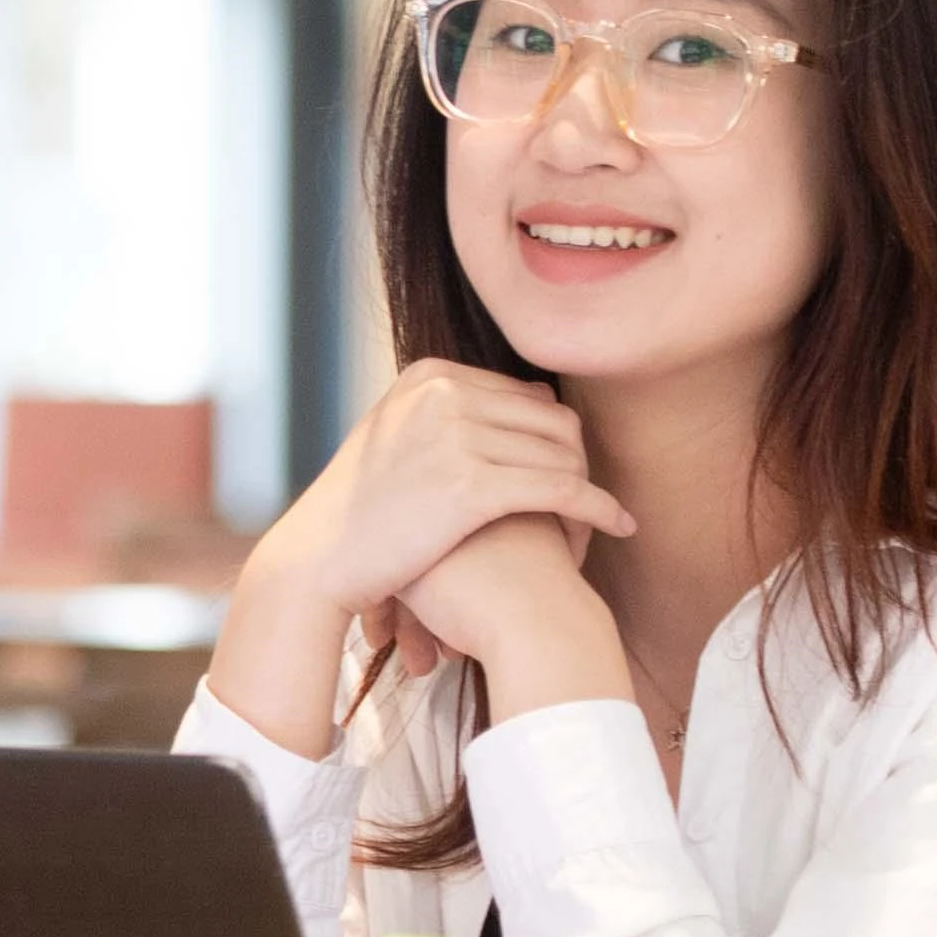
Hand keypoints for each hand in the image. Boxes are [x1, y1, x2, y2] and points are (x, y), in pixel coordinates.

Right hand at [207, 361, 636, 746]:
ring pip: (565, 454)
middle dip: (576, 464)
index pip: (528, 397)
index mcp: (431, 375)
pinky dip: (599, 509)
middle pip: (554, 420)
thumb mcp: (397, 442)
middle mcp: (446, 392)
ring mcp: (457, 434)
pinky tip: (619, 528)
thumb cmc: (360, 514)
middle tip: (586, 507)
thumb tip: (530, 400)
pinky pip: (564, 489)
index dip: (550, 443)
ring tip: (595, 526)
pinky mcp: (471, 483)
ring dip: (588, 493)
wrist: (318, 561)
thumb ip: (450, 417)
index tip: (563, 480)